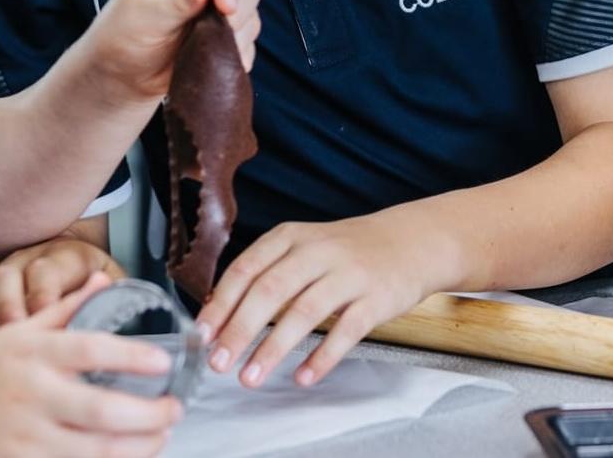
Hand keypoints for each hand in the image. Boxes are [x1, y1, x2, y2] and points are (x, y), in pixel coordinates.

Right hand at [0, 238, 127, 344]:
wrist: (62, 251)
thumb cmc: (83, 275)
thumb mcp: (104, 279)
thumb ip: (104, 291)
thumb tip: (113, 298)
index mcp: (60, 255)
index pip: (46, 270)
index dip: (44, 294)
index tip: (44, 318)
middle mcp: (25, 261)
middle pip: (6, 275)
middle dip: (7, 305)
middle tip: (10, 333)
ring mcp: (0, 276)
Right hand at [0, 274, 181, 457]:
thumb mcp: (18, 332)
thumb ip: (64, 308)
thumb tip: (104, 279)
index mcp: (32, 353)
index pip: (89, 350)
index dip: (131, 357)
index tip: (164, 361)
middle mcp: (31, 394)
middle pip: (101, 411)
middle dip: (148, 416)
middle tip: (175, 409)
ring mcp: (26, 436)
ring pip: (95, 451)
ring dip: (138, 447)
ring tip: (162, 435)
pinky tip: (129, 456)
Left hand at [82, 0, 262, 103]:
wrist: (123, 73)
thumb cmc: (123, 36)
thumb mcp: (144, 17)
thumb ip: (175, 2)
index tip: (226, 9)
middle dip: (238, 9)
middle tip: (218, 34)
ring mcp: (217, 4)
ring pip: (251, 10)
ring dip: (237, 34)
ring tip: (204, 50)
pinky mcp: (226, 31)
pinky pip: (249, 40)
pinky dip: (237, 52)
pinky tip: (212, 62)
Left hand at [196, 213, 444, 387]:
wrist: (410, 242)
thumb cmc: (345, 251)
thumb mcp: (302, 247)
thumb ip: (266, 273)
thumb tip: (221, 312)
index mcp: (290, 237)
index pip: (246, 268)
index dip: (221, 302)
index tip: (202, 333)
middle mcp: (316, 251)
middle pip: (270, 290)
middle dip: (240, 329)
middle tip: (218, 361)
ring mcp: (348, 274)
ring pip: (304, 311)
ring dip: (273, 347)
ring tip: (250, 376)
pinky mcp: (376, 299)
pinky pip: (346, 330)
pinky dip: (322, 356)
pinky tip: (303, 376)